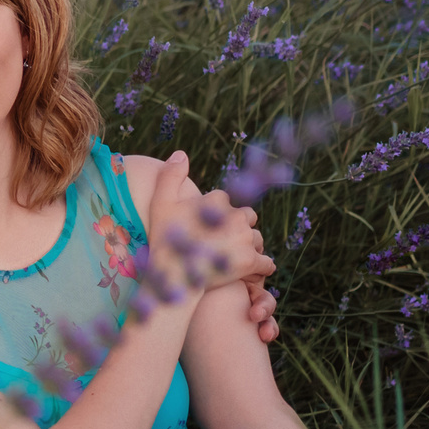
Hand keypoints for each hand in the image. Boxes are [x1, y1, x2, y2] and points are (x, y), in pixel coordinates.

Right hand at [149, 154, 278, 330]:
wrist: (172, 275)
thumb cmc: (165, 239)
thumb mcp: (161, 202)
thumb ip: (171, 175)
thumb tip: (182, 153)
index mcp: (218, 200)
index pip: (226, 201)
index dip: (216, 213)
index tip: (205, 226)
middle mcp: (235, 215)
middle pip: (247, 217)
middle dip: (238, 227)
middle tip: (222, 242)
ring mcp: (245, 239)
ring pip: (257, 238)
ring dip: (249, 245)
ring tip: (233, 257)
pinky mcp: (251, 261)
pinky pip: (267, 263)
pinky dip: (261, 267)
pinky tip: (251, 270)